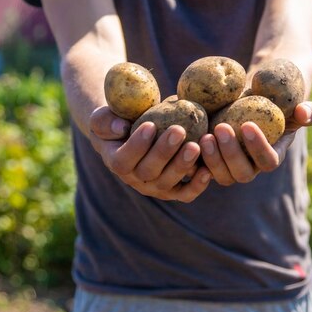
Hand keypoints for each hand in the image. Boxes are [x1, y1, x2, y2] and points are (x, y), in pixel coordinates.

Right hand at [88, 106, 212, 201]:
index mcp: (116, 162)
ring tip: (195, 146)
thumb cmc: (118, 120)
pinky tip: (207, 169)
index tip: (150, 125)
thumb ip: (106, 121)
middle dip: (164, 152)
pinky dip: (197, 185)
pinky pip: (185, 194)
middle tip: (178, 130)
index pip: (123, 160)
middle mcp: (135, 179)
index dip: (136, 146)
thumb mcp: (104, 117)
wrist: (135, 133)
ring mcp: (155, 187)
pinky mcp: (174, 190)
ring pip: (167, 183)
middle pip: (148, 172)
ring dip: (182, 166)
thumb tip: (121, 127)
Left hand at [199, 101, 311, 185]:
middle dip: (231, 154)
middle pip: (242, 173)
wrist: (248, 100)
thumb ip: (307, 109)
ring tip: (204, 136)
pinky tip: (189, 143)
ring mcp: (229, 167)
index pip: (268, 161)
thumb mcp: (292, 101)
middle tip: (220, 128)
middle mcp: (251, 166)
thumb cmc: (274, 100)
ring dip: (212, 159)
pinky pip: (202, 171)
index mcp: (272, 155)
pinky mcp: (211, 163)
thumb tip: (304, 112)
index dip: (258, 147)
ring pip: (221, 176)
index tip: (247, 124)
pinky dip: (195, 161)